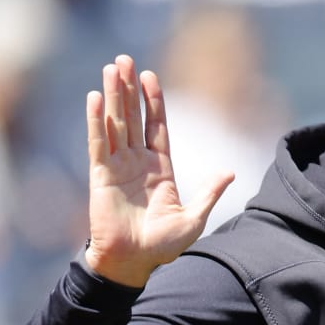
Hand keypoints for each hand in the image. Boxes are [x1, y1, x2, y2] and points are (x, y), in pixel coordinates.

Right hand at [84, 54, 233, 287]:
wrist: (133, 263)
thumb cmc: (162, 247)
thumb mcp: (193, 219)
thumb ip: (209, 193)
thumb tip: (230, 171)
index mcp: (160, 170)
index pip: (156, 127)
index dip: (153, 102)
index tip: (150, 76)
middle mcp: (136, 163)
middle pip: (132, 117)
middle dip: (129, 89)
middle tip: (124, 60)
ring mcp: (117, 167)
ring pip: (114, 123)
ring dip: (113, 96)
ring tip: (111, 68)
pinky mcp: (100, 176)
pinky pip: (98, 143)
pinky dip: (96, 120)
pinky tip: (95, 97)